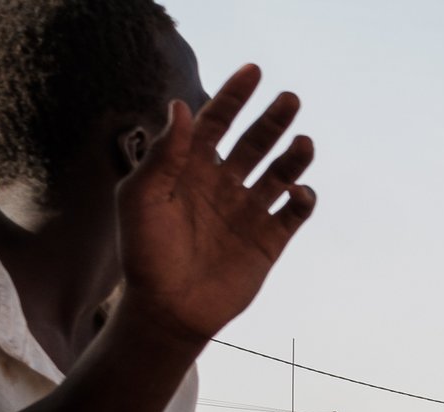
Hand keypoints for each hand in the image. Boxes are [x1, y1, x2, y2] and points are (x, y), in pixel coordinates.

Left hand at [115, 65, 316, 346]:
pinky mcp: (269, 241)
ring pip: (279, 173)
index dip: (234, 96)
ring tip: (303, 143)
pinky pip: (294, 214)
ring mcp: (248, 212)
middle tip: (290, 99)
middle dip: (272, 120)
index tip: (254, 72)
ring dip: (293, 157)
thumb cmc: (145, 252)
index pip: (216, 122)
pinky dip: (302, 199)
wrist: (169, 307)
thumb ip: (163, 154)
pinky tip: (298, 192)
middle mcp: (223, 185)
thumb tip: (183, 107)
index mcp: (190, 169)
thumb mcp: (140, 197)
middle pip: (254, 143)